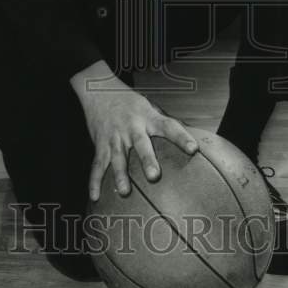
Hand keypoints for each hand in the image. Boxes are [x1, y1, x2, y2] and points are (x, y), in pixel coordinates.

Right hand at [71, 62, 198, 200]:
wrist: (98, 90)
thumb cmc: (128, 102)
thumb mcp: (149, 107)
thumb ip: (164, 124)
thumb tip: (190, 139)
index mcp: (148, 117)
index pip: (168, 126)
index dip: (181, 137)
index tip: (193, 148)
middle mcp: (132, 127)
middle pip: (140, 144)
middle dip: (147, 160)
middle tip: (153, 176)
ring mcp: (115, 136)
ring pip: (117, 157)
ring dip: (120, 175)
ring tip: (125, 191)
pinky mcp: (100, 144)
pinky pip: (97, 165)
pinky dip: (94, 181)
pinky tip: (95, 196)